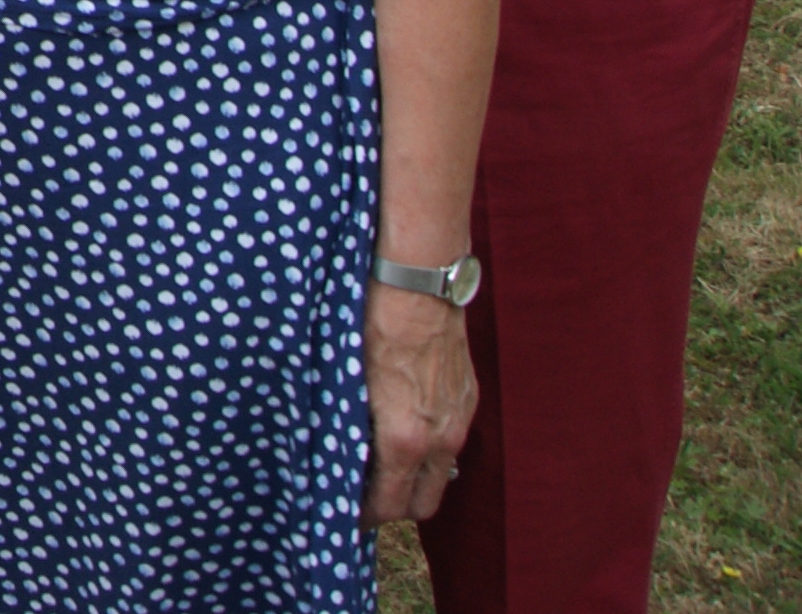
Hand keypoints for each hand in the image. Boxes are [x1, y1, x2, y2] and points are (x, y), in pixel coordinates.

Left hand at [362, 284, 475, 521]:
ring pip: (441, 475)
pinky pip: (452, 443)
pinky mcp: (468, 400)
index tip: (345, 515)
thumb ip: (347, 425)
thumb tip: (333, 454)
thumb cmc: (371, 324)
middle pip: (423, 505)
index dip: (365, 517)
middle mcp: (440, 439)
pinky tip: (404, 428)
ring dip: (415, 479)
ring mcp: (459, 421)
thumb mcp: (346, 379)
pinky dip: (430, 450)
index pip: (389, 505)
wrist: (420, 284)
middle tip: (363, 494)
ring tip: (381, 462)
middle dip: (394, 507)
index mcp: (404, 439)